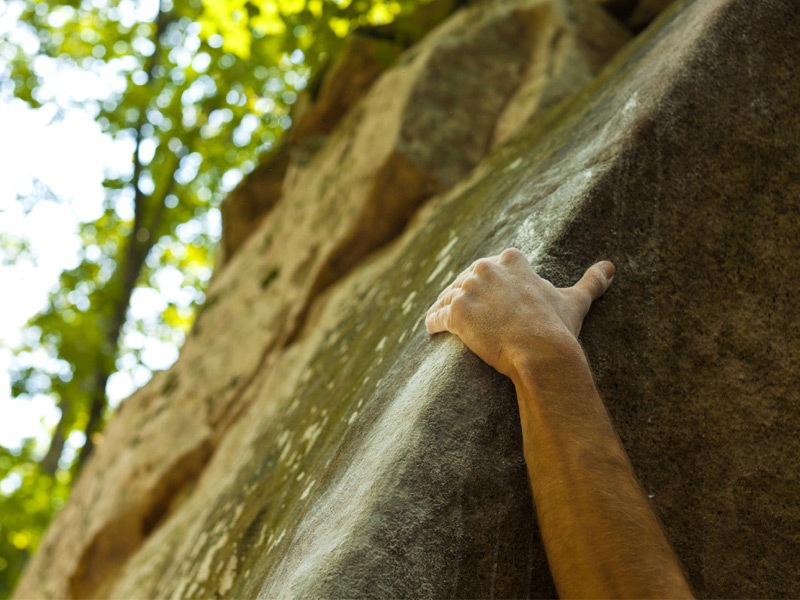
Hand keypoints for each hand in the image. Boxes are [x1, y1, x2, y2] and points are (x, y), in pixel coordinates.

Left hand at [425, 248, 614, 379]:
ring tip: (443, 321)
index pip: (489, 267)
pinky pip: (436, 317)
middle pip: (465, 280)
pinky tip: (432, 330)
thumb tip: (610, 267)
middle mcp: (486, 268)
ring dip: (444, 308)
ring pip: (448, 297)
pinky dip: (433, 324)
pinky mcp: (455, 312)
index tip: (487, 298)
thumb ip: (591, 281)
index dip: (486, 284)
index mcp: (511, 260)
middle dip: (463, 296)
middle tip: (464, 314)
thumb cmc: (557, 328)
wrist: (541, 353)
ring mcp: (469, 289)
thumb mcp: (574, 300)